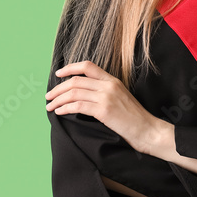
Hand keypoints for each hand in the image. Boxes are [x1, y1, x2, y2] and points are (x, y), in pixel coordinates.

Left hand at [44, 60, 167, 155]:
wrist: (148, 130)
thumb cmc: (135, 119)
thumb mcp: (121, 98)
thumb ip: (105, 92)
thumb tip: (84, 94)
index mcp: (113, 80)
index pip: (88, 66)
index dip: (70, 68)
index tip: (58, 74)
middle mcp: (109, 85)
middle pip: (76, 81)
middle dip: (58, 88)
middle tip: (48, 96)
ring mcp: (106, 97)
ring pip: (74, 93)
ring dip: (58, 100)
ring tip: (50, 107)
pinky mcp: (104, 111)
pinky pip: (77, 106)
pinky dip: (65, 108)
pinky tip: (60, 112)